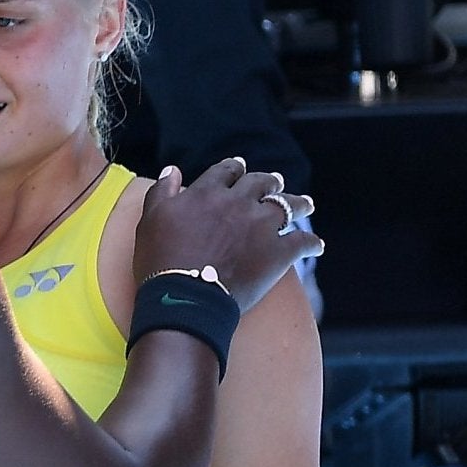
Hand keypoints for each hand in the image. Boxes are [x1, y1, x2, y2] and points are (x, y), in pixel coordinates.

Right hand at [131, 158, 322, 312]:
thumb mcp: (149, 221)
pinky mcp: (278, 253)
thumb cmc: (161, 261)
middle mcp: (239, 203)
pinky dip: (311, 243)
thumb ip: (162, 192)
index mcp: (208, 193)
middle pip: (261, 183)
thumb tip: (173, 170)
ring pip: (287, 206)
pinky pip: (302, 242)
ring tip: (306, 203)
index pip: (226, 172)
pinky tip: (317, 245)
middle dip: (269, 182)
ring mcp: (261, 227)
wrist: (185, 298)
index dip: (234, 169)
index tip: (239, 168)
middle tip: (275, 183)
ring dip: (297, 202)